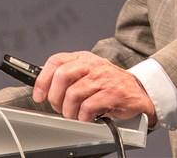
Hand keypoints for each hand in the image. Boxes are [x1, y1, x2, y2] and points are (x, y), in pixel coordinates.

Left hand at [32, 51, 157, 125]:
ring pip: (73, 95)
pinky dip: (82, 118)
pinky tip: (86, 119)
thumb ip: (68, 75)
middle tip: (59, 108)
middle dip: (55, 97)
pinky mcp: (112, 93)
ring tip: (74, 116)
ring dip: (69, 112)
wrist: (138, 91)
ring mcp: (103, 78)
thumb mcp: (88, 73)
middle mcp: (92, 65)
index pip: (56, 61)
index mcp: (83, 58)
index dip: (43, 79)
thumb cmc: (109, 85)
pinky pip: (88, 107)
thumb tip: (42, 85)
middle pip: (62, 76)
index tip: (39, 95)